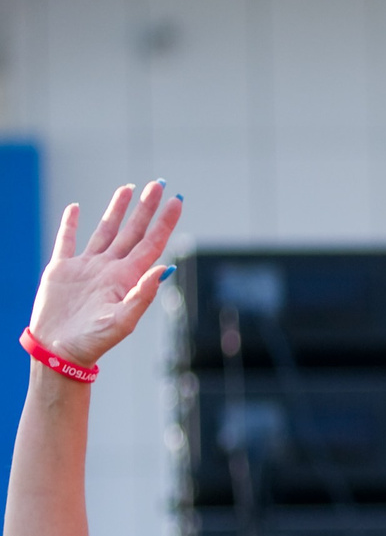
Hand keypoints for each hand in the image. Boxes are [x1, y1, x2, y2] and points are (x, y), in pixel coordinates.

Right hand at [26, 182, 181, 368]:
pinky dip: (70, 224)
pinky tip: (76, 208)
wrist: (59, 351)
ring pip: (105, 231)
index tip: (178, 200)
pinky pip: (67, 241)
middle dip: (146, 208)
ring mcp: (86, 267)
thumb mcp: (123, 321)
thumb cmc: (93, 342)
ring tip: (128, 188)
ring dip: (116, 209)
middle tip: (159, 184)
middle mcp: (110, 269)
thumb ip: (143, 294)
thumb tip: (166, 268)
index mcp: (127, 278)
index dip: (165, 221)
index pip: (152, 242)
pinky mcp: (61, 269)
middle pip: (133, 231)